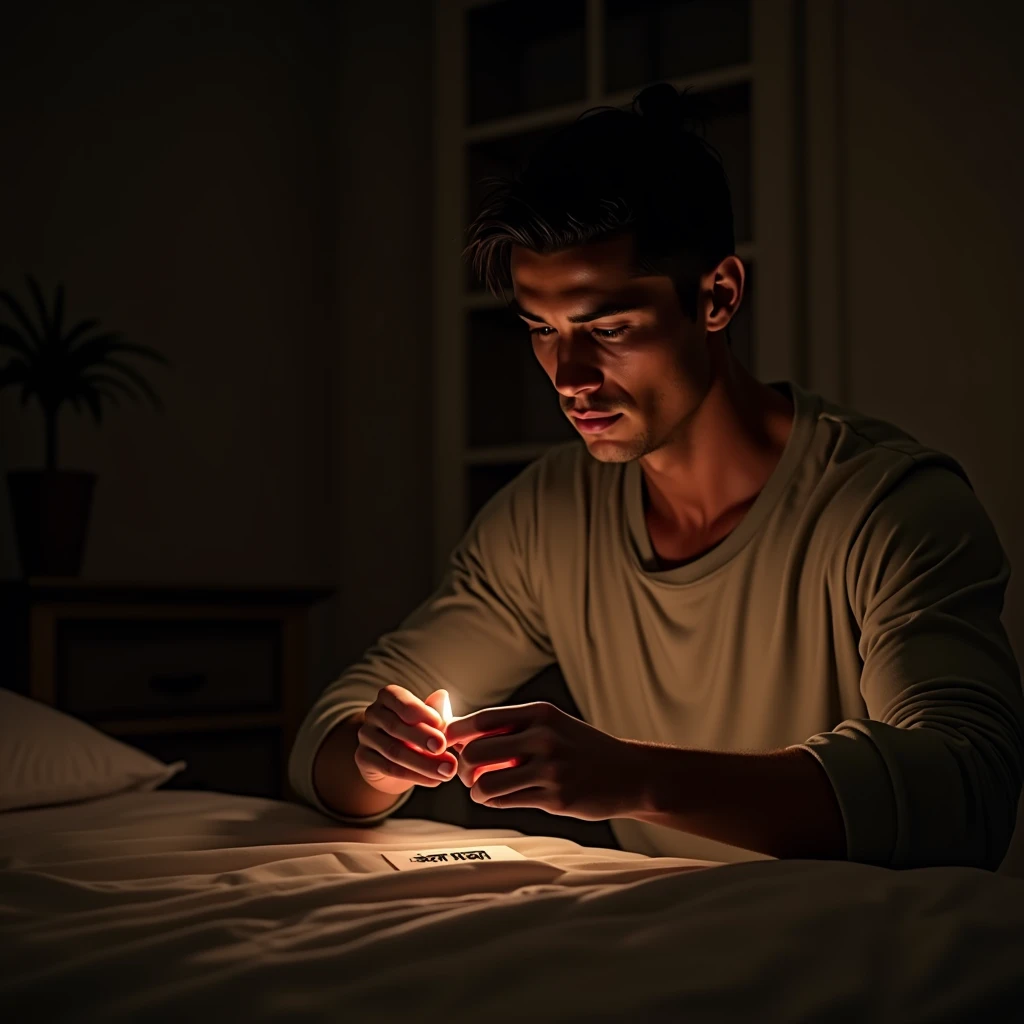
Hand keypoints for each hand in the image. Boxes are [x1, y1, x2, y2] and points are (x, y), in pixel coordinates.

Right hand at [354, 685, 457, 795]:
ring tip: (446, 770)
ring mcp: (365, 736)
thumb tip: (442, 695)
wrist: (399, 760)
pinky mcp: (363, 758)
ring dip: (423, 763)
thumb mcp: (429, 720)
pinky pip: (389, 768)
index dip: (420, 712)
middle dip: (422, 738)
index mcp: (389, 696)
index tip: (442, 724)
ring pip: (393, 751)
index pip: (400, 700)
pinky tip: (434, 780)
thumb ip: (435, 711)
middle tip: (442, 748)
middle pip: (395, 726)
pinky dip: (415, 776)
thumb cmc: (418, 731)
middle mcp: (373, 713)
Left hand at [443, 701, 639, 820]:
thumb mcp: (552, 724)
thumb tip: (462, 734)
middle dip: (462, 765)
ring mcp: (550, 769)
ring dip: (475, 790)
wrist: (629, 773)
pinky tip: (498, 798)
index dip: (456, 732)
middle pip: (476, 752)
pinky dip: (493, 802)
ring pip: (485, 783)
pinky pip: (505, 802)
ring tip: (481, 789)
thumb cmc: (581, 748)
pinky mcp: (555, 798)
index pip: (482, 720)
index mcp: (540, 713)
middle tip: (466, 772)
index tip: (446, 743)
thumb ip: (513, 727)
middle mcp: (544, 737)